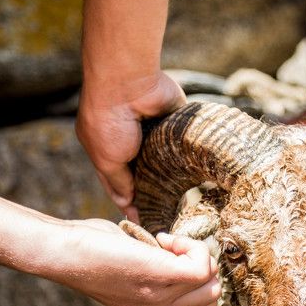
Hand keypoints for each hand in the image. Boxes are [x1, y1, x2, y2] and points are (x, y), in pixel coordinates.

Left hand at [55, 218, 218, 305]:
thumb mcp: (130, 275)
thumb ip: (157, 275)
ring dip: (195, 253)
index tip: (178, 271)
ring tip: (164, 243)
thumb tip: (181, 253)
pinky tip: (164, 239)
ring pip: (210, 277)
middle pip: (212, 295)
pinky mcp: (159, 275)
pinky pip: (201, 266)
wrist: (63, 253)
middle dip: (202, 266)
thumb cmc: (91, 253)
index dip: (200, 295)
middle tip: (172, 251)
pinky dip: (192, 247)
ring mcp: (160, 297)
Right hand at [76, 71, 186, 220]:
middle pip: (144, 175)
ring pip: (166, 163)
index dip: (131, 203)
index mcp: (106, 150)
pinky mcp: (175, 124)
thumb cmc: (110, 121)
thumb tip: (127, 204)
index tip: (145, 222)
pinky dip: (188, 158)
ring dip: (173, 178)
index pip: (120, 184)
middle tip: (170, 216)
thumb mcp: (108, 159)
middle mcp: (130, 142)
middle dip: (155, 192)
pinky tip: (199, 179)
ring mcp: (154, 133)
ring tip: (188, 203)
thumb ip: (118, 182)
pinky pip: (183, 146)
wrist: (130, 83)